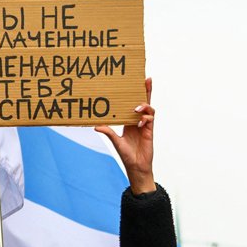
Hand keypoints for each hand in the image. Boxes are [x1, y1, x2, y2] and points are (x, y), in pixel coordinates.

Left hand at [95, 77, 154, 194]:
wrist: (136, 167)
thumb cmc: (126, 155)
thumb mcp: (116, 141)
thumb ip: (108, 132)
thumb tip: (96, 126)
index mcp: (129, 122)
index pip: (133, 104)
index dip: (136, 94)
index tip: (136, 82)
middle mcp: (138, 121)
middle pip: (144, 102)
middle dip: (146, 91)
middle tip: (147, 79)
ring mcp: (145, 126)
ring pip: (149, 109)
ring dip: (143, 106)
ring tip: (136, 108)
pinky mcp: (150, 131)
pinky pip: (150, 120)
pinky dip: (145, 118)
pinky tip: (140, 122)